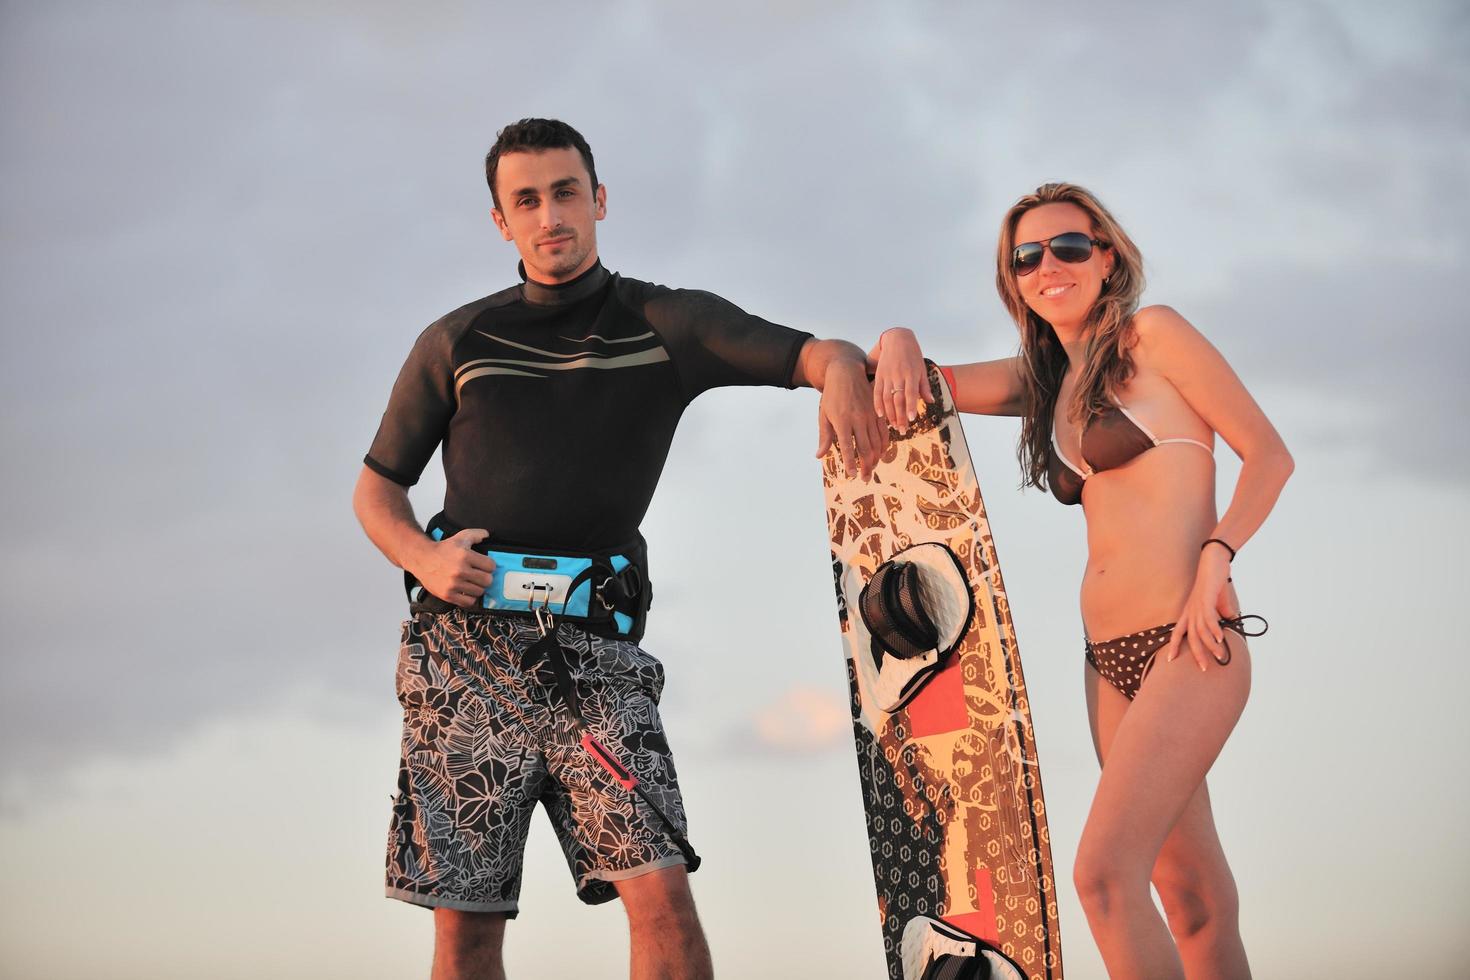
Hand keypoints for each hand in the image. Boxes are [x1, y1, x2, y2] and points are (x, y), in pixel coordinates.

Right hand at [412, 528, 496, 607]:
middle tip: (479, 576)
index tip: (484, 566)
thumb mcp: (460, 537)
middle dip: (485, 578)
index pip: (491, 566)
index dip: (489, 565)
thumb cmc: (443, 548)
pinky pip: (469, 602)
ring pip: (479, 592)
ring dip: (478, 588)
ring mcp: (453, 584)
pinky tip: (466, 591)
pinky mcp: (447, 595)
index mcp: (465, 556)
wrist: (422, 559)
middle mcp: (460, 570)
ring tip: (472, 583)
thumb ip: (476, 534)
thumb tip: (487, 535)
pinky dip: (470, 598)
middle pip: (487, 580)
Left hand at [815, 359, 885, 479]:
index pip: (848, 447)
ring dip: (875, 459)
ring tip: (871, 470)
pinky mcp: (878, 412)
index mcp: (842, 421)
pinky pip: (884, 433)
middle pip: (866, 448)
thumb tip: (819, 456)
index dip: (851, 463)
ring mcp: (870, 415)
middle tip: (864, 479)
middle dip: (866, 466)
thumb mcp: (824, 415)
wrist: (846, 373)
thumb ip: (824, 437)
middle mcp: (858, 419)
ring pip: (877, 443)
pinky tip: (881, 455)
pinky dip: (884, 446)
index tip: (852, 475)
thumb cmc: (832, 396)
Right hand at [872, 328, 932, 434]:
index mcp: (911, 374)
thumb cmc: (913, 355)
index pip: (910, 393)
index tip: (911, 419)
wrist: (897, 339)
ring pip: (886, 398)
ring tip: (894, 426)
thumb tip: (931, 401)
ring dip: (890, 414)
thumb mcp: (921, 368)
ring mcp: (887, 376)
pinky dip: (877, 404)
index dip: (910, 406)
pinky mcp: (879, 375)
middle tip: (903, 430)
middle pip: (898, 399)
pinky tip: (880, 415)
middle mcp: (898, 375)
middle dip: (900, 416)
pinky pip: (876, 392)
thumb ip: (924, 386)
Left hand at [1165, 546, 1234, 670]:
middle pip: (1190, 637)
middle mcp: (1190, 611)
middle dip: (1196, 653)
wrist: (1214, 562)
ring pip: (1201, 631)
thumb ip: (1223, 613)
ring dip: (1210, 645)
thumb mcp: (1219, 602)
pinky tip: (1220, 639)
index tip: (1170, 659)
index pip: (1178, 632)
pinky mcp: (1205, 600)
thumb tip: (1230, 621)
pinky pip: (1208, 619)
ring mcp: (1197, 606)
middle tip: (1203, 668)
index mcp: (1190, 612)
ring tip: (1220, 656)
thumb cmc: (1215, 582)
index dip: (1173, 645)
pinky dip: (1214, 630)